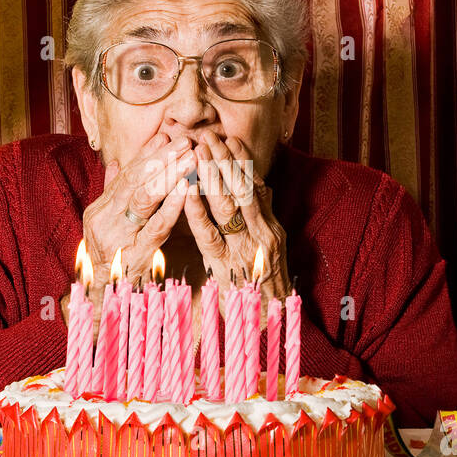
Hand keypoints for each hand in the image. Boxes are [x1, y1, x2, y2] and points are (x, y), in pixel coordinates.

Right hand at [78, 132, 196, 330]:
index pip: (128, 173)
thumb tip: (120, 161)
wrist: (98, 302)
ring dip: (170, 176)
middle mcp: (104, 219)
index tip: (170, 135)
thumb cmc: (108, 264)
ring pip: (144, 199)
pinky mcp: (133, 257)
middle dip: (163, 158)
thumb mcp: (108, 225)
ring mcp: (117, 238)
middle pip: (136, 180)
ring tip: (191, 158)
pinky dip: (171, 207)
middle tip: (187, 140)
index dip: (149, 153)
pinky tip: (187, 191)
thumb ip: (114, 191)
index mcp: (101, 209)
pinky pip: (154, 228)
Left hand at [183, 130, 290, 325]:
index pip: (255, 185)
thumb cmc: (264, 288)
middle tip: (206, 134)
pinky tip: (186, 192)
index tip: (228, 137)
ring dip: (210, 176)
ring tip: (195, 150)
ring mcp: (246, 249)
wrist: (270, 322)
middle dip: (223, 159)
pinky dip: (198, 211)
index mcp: (270, 227)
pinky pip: (210, 234)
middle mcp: (262, 233)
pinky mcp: (228, 266)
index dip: (241, 160)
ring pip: (227, 205)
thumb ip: (263, 218)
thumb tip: (261, 186)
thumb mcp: (270, 249)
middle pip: (242, 188)